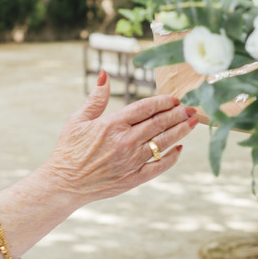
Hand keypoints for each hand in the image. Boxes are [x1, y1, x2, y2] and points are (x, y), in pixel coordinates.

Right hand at [43, 71, 197, 201]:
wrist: (64, 184)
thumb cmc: (68, 150)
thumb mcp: (77, 120)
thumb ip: (96, 98)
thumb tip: (104, 74)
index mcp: (112, 124)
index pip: (145, 108)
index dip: (163, 101)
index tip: (175, 98)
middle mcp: (125, 142)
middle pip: (159, 124)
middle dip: (178, 114)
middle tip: (192, 108)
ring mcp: (131, 161)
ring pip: (163, 143)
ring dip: (181, 131)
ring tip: (193, 122)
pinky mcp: (133, 179)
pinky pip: (158, 167)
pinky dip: (171, 158)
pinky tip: (179, 149)